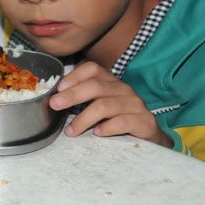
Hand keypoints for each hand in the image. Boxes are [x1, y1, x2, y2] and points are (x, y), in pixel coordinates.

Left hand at [49, 62, 172, 147]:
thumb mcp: (101, 105)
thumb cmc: (120, 119)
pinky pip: (122, 121)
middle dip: (72, 95)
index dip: (74, 76)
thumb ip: (83, 98)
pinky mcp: (144, 121)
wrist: (150, 136)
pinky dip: (106, 128)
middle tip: (55, 105)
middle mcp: (123, 89)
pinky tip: (97, 133)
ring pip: (104, 106)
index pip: (92, 69)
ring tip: (71, 131)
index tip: (59, 88)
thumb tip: (55, 98)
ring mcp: (135, 104)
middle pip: (95, 86)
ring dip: (83, 119)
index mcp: (111, 82)